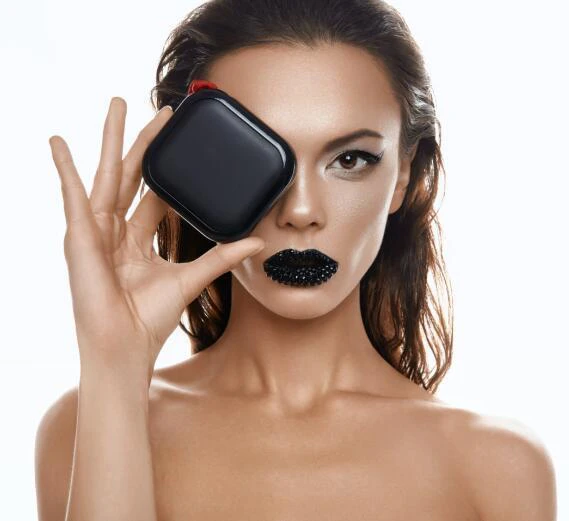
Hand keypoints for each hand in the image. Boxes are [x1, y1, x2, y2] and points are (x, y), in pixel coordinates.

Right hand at [48, 97, 264, 378]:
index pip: (154, 193)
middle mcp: (116, 231)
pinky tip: (59, 143)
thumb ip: (221, 257)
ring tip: (116, 106)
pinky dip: (64, 169)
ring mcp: (95, 232)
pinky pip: (72, 197)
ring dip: (109, 140)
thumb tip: (256, 242)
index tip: (179, 141)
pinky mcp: (79, 238)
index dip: (166, 167)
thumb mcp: (190, 277)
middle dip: (142, 140)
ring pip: (105, 175)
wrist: (125, 346)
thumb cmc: (149, 319)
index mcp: (138, 240)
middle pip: (131, 175)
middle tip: (156, 109)